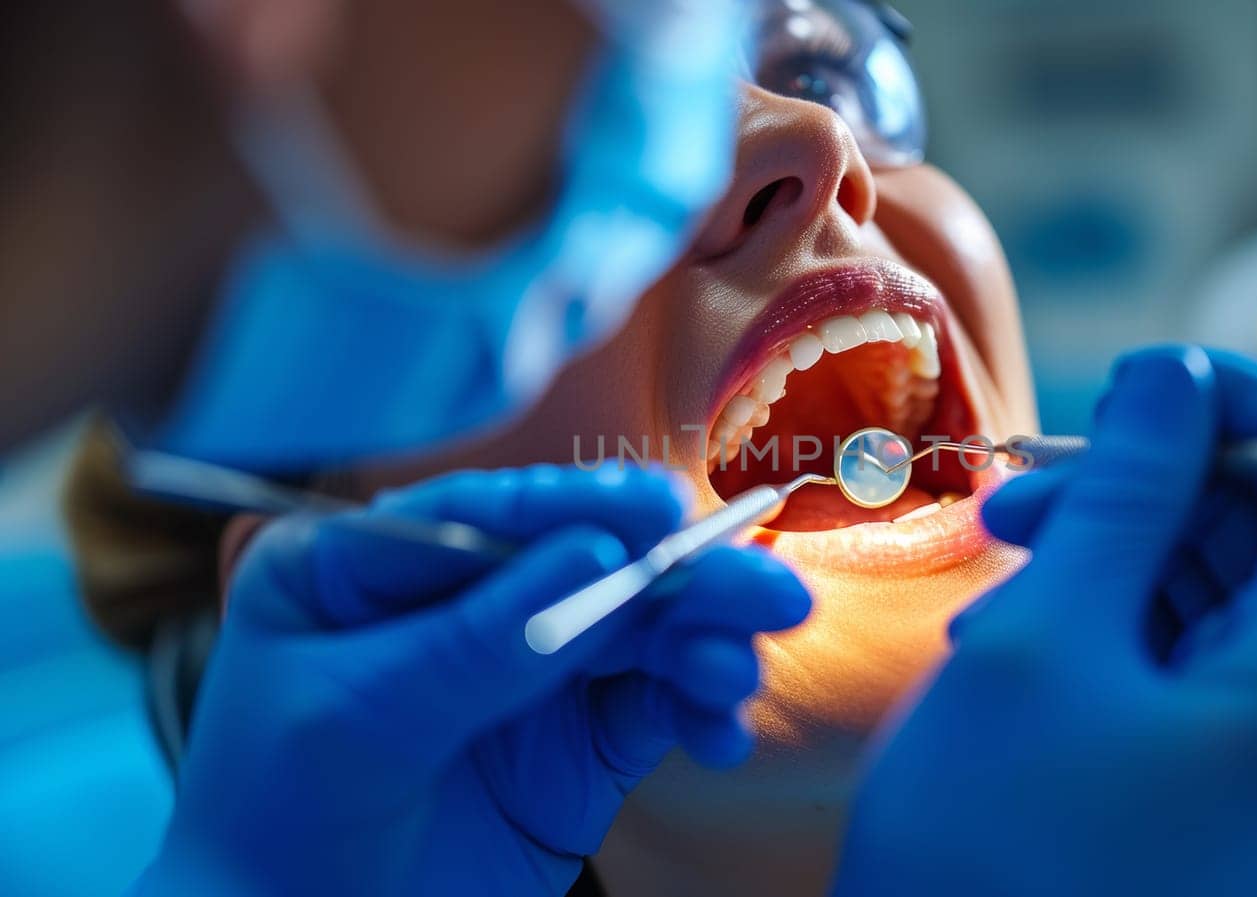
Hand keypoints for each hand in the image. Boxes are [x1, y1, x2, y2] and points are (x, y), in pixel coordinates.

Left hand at [132, 466, 809, 896]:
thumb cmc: (278, 821)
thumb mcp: (357, 718)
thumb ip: (477, 642)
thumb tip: (594, 556)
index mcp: (371, 566)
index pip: (486, 514)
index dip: (577, 507)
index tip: (657, 515)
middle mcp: (461, 603)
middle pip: (587, 566)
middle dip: (676, 578)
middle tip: (760, 590)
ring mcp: (527, 672)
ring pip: (638, 633)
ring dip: (703, 644)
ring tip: (737, 677)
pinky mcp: (576, 745)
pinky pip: (654, 710)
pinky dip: (698, 714)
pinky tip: (720, 733)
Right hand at [834, 346, 1256, 896]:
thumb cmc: (978, 838)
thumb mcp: (1047, 633)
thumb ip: (1127, 488)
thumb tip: (1175, 375)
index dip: (1256, 404)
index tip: (1143, 385)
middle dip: (1163, 484)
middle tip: (1032, 489)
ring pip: (1234, 595)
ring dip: (1127, 547)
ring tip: (1009, 559)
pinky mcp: (1229, 794)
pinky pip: (1201, 662)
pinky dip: (1122, 616)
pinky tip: (1027, 622)